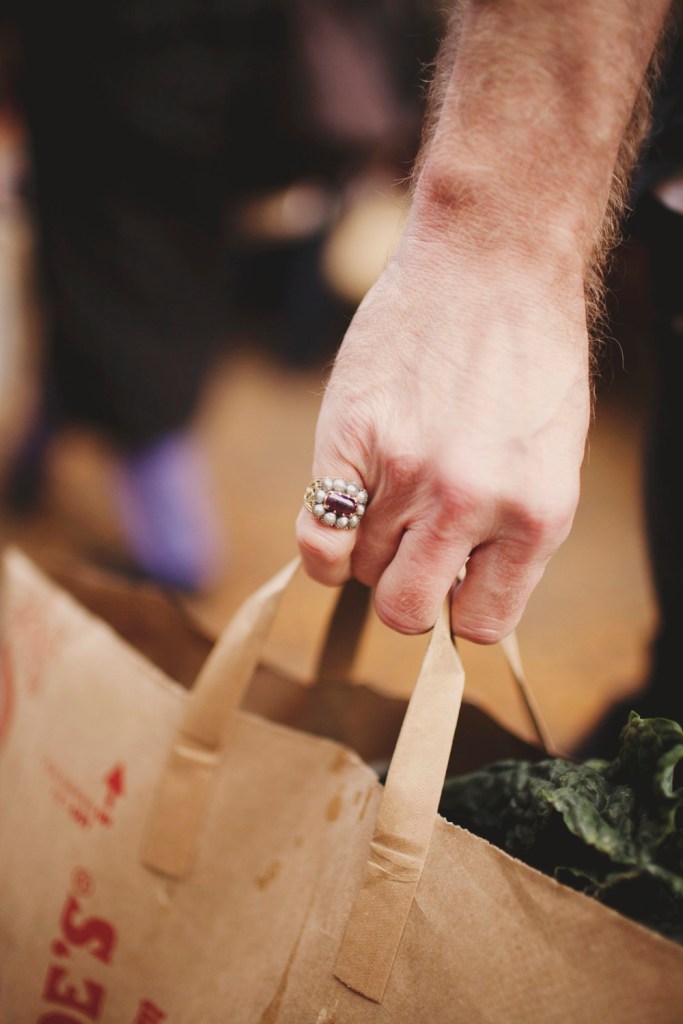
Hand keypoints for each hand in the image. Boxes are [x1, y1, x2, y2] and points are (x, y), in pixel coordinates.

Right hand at [296, 228, 590, 641]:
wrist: (493, 259)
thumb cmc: (530, 356)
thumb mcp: (550, 459)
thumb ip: (510, 533)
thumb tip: (457, 593)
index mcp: (537, 516)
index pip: (480, 623)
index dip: (458, 606)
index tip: (449, 581)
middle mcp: (471, 503)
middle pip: (405, 610)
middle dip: (404, 590)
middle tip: (410, 548)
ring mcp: (404, 471)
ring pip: (360, 567)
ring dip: (369, 544)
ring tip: (391, 489)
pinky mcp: (348, 437)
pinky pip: (316, 535)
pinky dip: (321, 539)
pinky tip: (343, 506)